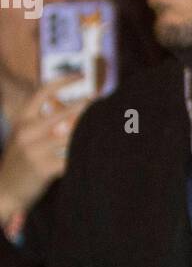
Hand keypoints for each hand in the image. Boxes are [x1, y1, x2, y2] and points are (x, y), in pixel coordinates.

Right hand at [0, 76, 91, 222]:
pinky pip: (71, 156)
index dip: (63, 80)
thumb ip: (42, 121)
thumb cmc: (21, 161)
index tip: (82, 75)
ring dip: (89, 128)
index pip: (43, 92)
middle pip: (63, 112)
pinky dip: (84, 152)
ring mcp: (36, 150)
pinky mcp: (44, 168)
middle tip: (103, 99)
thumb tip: (68, 106)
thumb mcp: (24, 136)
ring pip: (70, 134)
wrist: (5, 191)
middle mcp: (28, 132)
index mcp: (22, 120)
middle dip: (86, 104)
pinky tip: (98, 149)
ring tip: (107, 122)